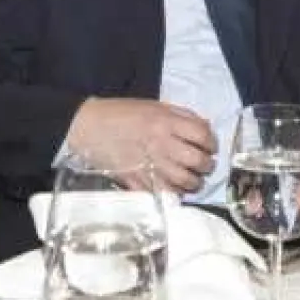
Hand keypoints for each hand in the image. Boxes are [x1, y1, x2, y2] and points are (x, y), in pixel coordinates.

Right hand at [64, 98, 217, 193]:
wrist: (87, 127)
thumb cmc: (121, 113)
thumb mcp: (154, 106)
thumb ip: (181, 115)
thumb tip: (204, 127)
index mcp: (166, 122)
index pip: (202, 135)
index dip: (212, 143)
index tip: (211, 147)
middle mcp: (161, 144)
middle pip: (197, 160)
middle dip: (207, 165)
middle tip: (206, 166)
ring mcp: (149, 164)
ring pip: (184, 180)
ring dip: (195, 183)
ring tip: (194, 180)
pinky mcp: (136, 180)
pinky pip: (163, 192)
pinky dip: (174, 194)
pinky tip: (176, 190)